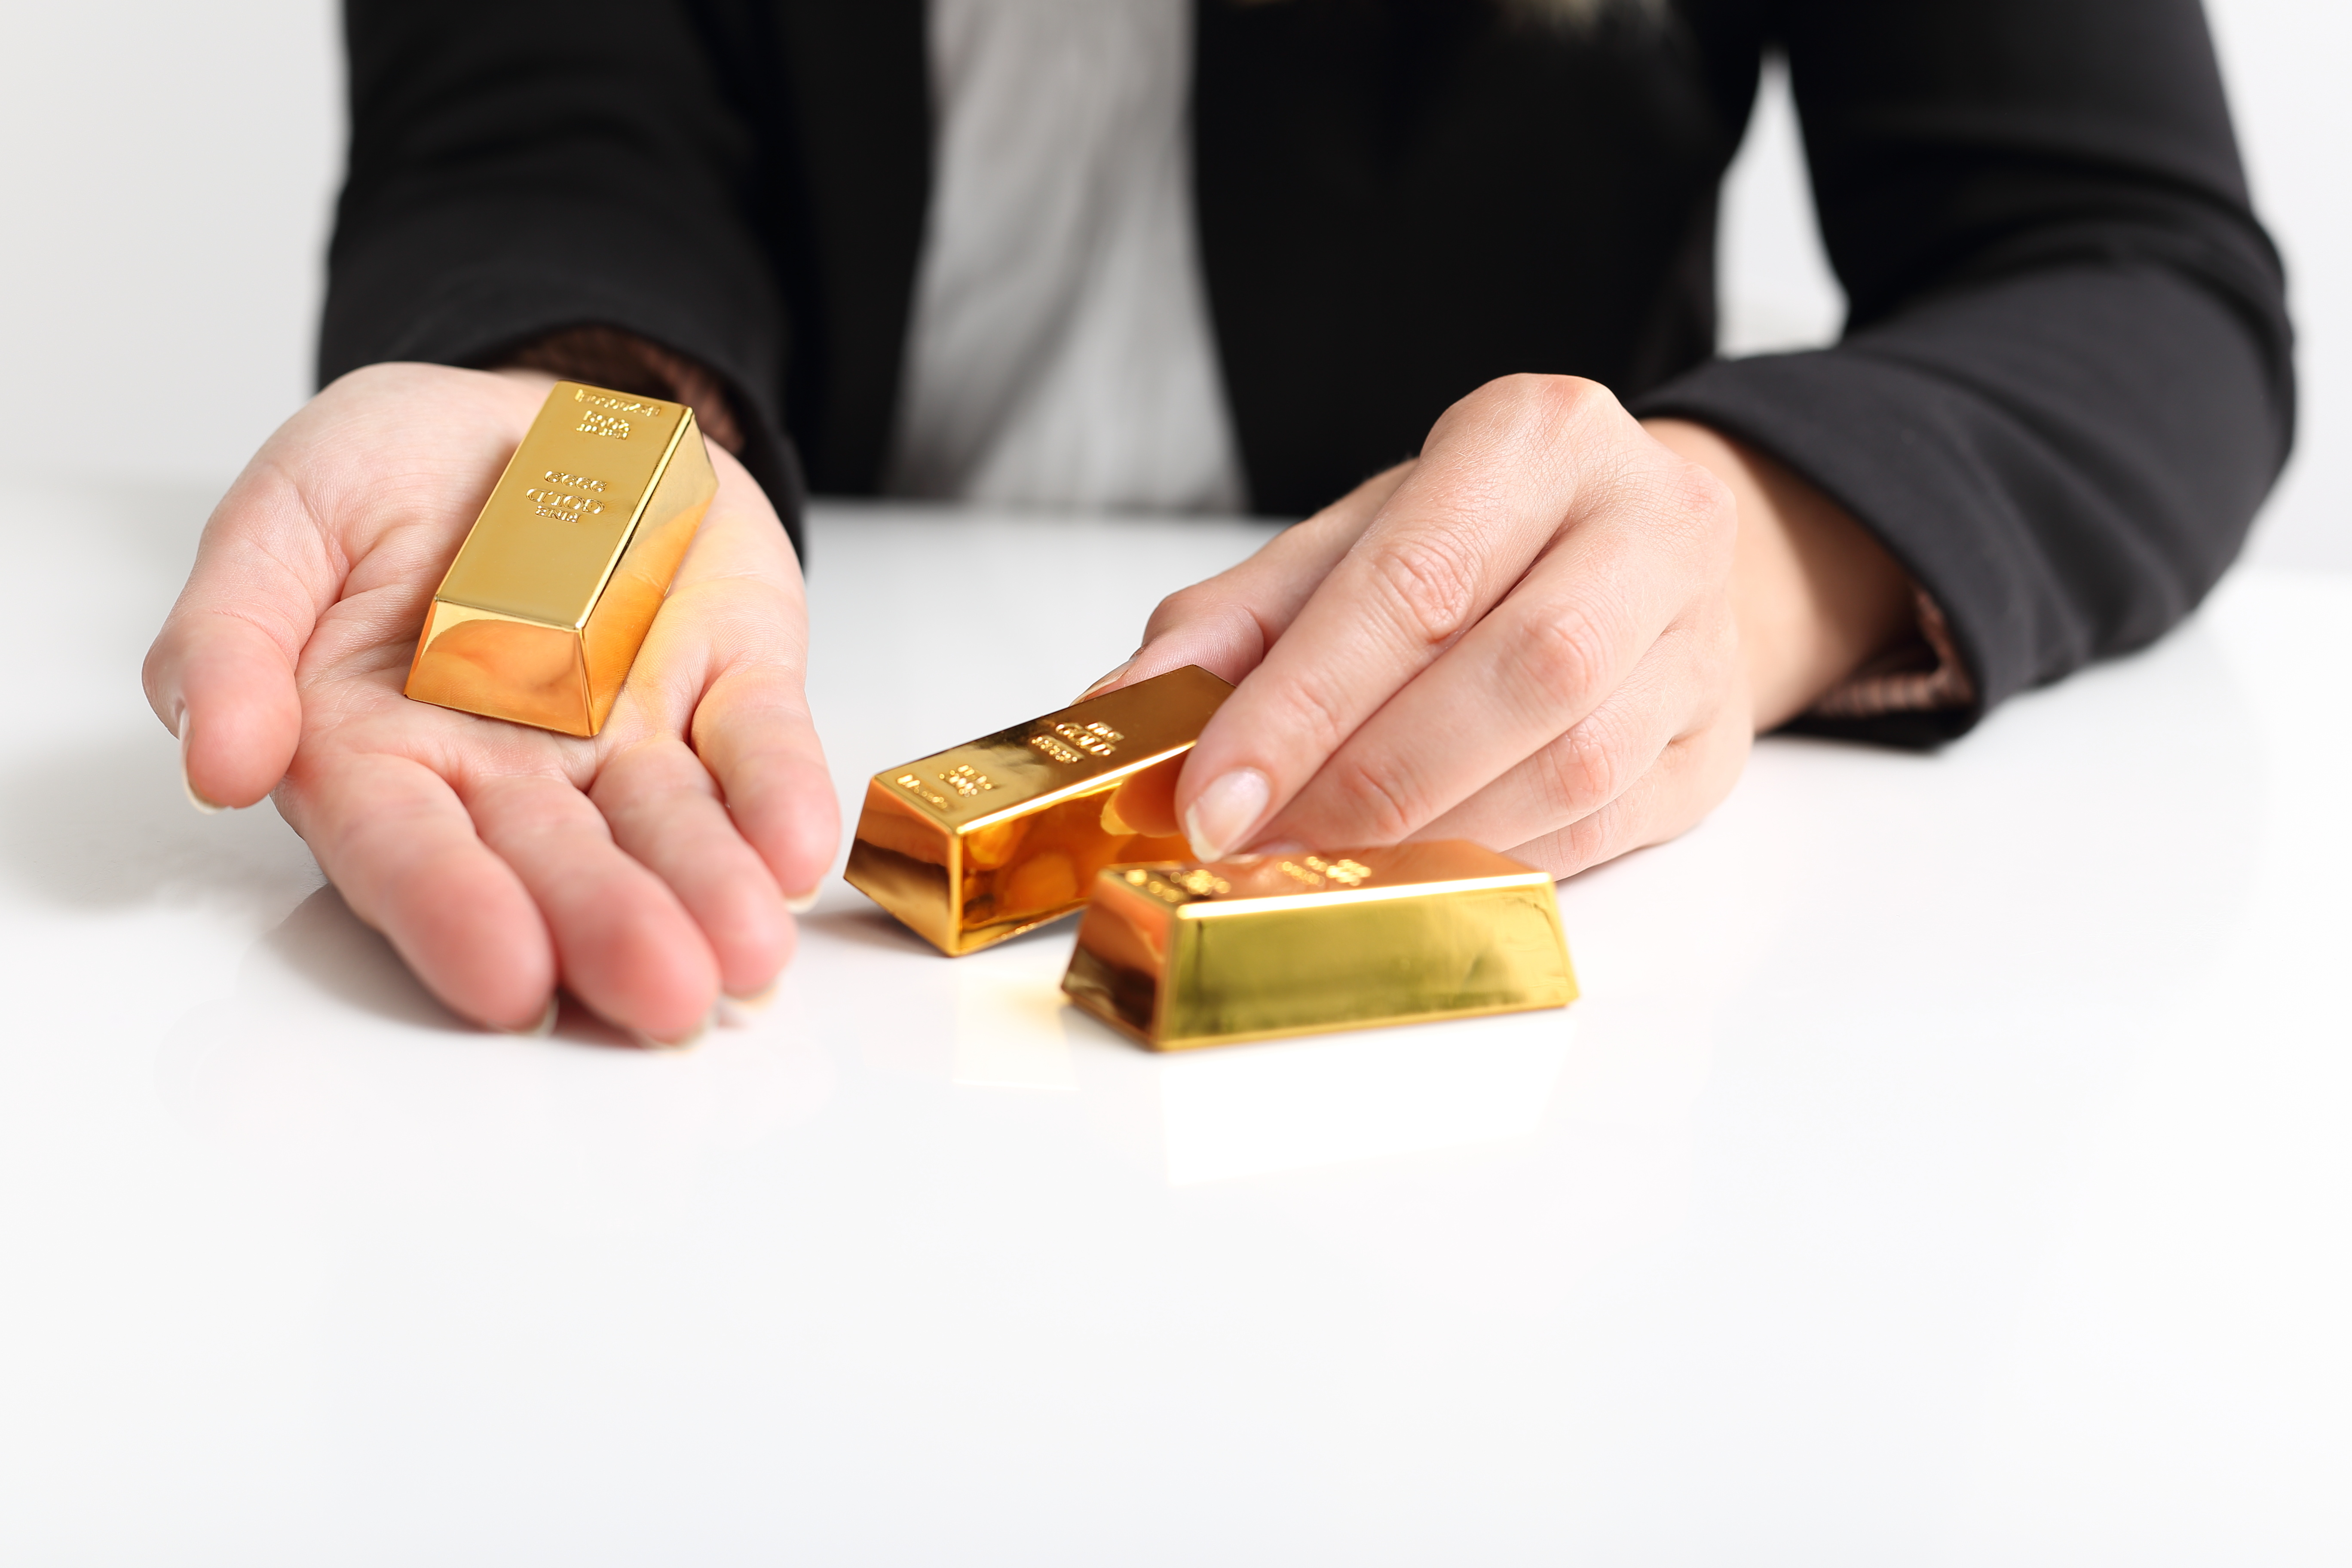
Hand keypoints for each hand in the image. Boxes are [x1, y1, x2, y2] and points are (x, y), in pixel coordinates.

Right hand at [144, 363, 837, 1041]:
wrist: (537, 414)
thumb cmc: (397, 479)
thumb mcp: (285, 517)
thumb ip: (232, 633)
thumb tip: (221, 761)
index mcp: (383, 749)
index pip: (410, 849)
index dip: (455, 912)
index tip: (506, 978)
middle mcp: (515, 773)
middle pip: (557, 865)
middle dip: (609, 931)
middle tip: (662, 996)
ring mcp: (633, 736)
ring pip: (671, 831)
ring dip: (710, 893)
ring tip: (744, 955)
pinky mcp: (734, 683)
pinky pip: (760, 745)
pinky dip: (781, 796)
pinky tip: (799, 852)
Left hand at [1097, 376, 1910, 877]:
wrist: (1632, 556)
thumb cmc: (1473, 547)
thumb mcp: (1344, 548)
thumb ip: (1231, 626)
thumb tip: (1117, 717)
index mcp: (1539, 438)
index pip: (1413, 583)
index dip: (1302, 705)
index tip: (1209, 797)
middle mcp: (1648, 520)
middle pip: (1518, 670)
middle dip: (1370, 778)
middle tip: (1262, 846)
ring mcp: (1701, 638)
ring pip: (1573, 762)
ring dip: (1430, 834)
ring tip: (1323, 866)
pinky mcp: (1716, 745)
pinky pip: (1602, 826)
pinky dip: (1491, 861)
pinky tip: (1412, 871)